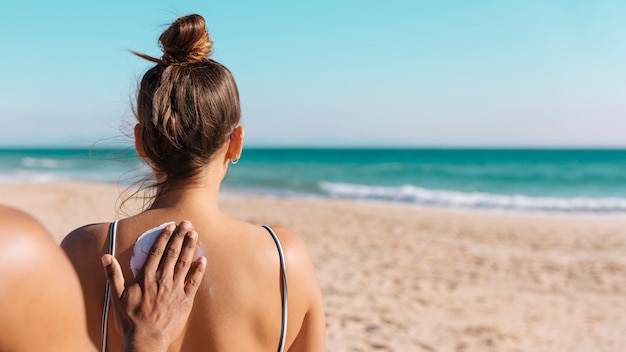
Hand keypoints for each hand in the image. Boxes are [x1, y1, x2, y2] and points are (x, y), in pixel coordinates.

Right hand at [101, 221, 205, 351]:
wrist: (146, 339)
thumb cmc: (130, 319)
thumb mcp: (116, 297)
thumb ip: (113, 275)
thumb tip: (105, 257)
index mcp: (146, 277)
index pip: (156, 252)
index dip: (164, 237)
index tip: (170, 226)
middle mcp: (162, 280)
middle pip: (173, 254)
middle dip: (180, 237)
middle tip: (187, 222)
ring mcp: (175, 290)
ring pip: (185, 264)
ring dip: (190, 248)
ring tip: (195, 234)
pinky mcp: (185, 301)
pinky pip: (194, 282)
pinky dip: (199, 270)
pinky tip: (203, 260)